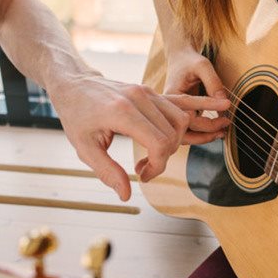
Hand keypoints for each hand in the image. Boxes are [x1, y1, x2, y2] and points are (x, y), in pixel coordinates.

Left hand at [48, 72, 229, 200]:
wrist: (74, 83)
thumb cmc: (76, 115)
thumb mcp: (84, 148)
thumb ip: (107, 172)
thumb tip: (127, 194)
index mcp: (123, 112)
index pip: (160, 142)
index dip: (158, 165)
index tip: (142, 175)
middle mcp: (140, 98)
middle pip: (173, 134)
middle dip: (164, 157)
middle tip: (144, 168)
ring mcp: (148, 92)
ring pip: (181, 120)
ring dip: (174, 141)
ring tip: (154, 154)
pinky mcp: (152, 91)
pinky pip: (179, 107)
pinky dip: (186, 121)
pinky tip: (203, 119)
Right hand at [165, 46, 230, 143]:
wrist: (180, 57)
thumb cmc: (190, 60)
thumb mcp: (203, 66)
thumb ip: (214, 83)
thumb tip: (225, 103)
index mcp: (170, 97)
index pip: (188, 118)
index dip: (208, 122)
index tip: (226, 117)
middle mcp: (167, 109)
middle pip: (183, 131)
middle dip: (206, 134)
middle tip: (225, 128)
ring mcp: (171, 113)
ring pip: (184, 134)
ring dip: (203, 137)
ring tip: (222, 133)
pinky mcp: (178, 114)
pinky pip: (187, 129)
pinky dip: (201, 132)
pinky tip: (216, 130)